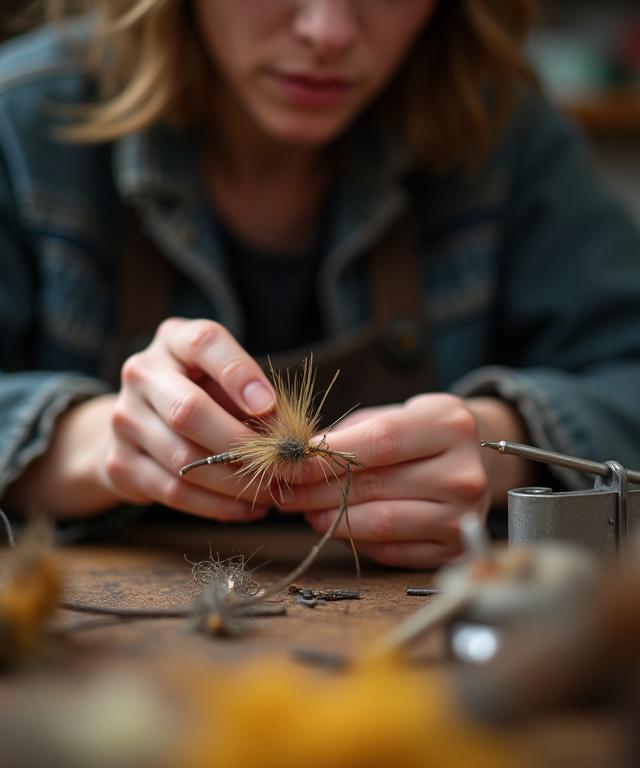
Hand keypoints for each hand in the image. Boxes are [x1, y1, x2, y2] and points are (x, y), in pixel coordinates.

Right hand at [103, 318, 278, 518]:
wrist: (140, 424)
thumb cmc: (202, 392)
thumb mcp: (225, 380)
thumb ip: (252, 397)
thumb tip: (287, 436)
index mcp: (174, 340)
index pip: (205, 343)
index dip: (239, 373)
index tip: (270, 405)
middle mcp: (142, 373)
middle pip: (188, 410)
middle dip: (241, 443)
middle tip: (283, 466)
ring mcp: (124, 419)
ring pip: (183, 458)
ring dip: (235, 482)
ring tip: (273, 491)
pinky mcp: (120, 462)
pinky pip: (174, 491)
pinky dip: (217, 505)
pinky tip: (247, 508)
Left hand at [278, 394, 491, 568]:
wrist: (474, 460)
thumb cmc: (422, 432)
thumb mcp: (394, 414)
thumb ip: (349, 434)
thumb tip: (297, 460)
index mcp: (450, 425)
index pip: (379, 442)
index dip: (328, 456)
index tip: (289, 464)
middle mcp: (463, 472)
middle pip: (375, 485)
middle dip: (317, 491)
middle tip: (285, 491)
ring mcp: (462, 516)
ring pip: (380, 523)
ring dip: (332, 519)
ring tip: (306, 510)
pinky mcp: (452, 549)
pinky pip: (391, 550)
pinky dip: (356, 539)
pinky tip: (337, 526)